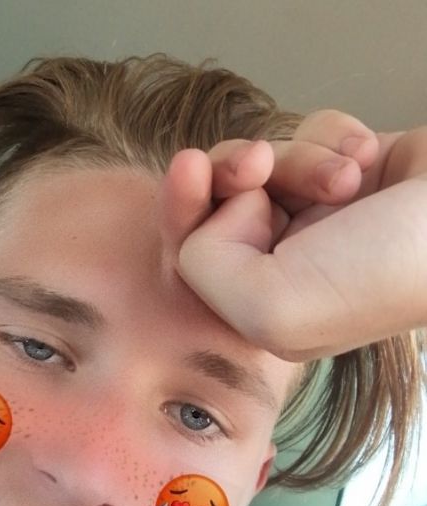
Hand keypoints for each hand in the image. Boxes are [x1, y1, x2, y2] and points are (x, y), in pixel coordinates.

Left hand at [160, 110, 426, 361]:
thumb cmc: (383, 271)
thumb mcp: (272, 306)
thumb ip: (209, 271)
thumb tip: (219, 214)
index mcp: (261, 302)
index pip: (195, 249)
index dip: (183, 208)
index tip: (190, 168)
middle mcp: (285, 260)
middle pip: (221, 199)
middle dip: (234, 170)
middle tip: (257, 161)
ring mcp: (318, 216)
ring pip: (268, 162)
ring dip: (302, 159)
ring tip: (347, 179)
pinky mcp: (350, 173)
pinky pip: (312, 137)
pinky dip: (336, 140)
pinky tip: (368, 161)